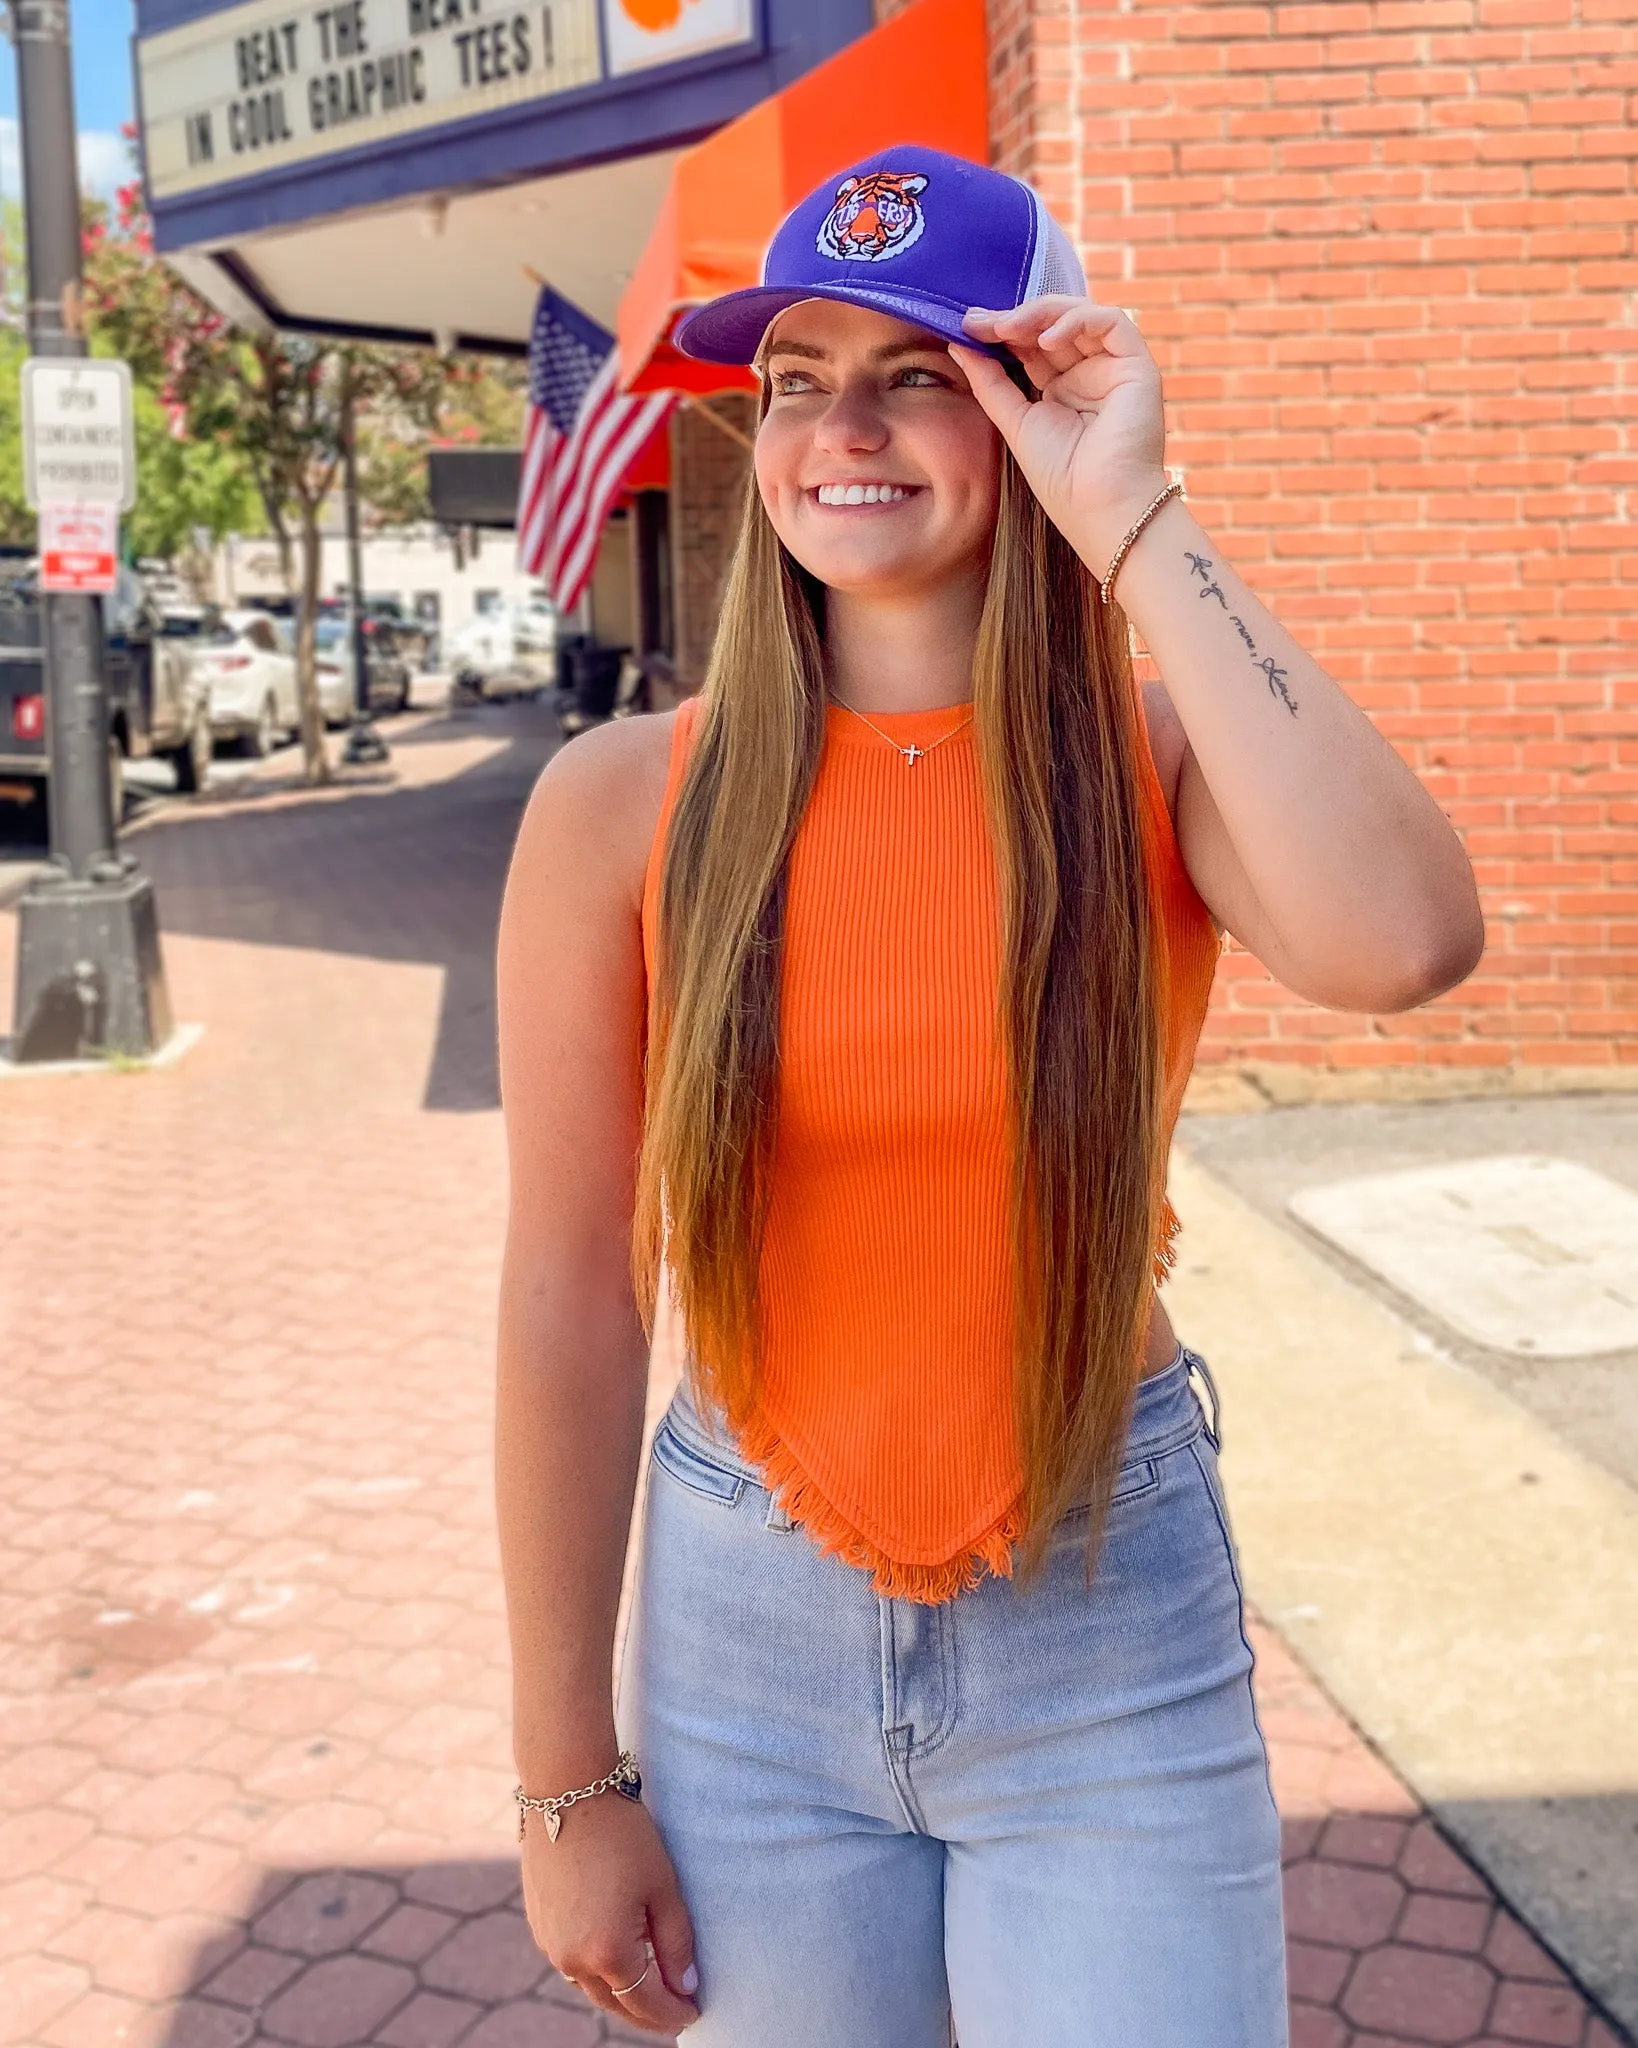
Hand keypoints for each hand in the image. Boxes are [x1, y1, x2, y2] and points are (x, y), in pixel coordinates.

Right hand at [520, 1789, 699, 2035]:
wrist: (567, 1793)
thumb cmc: (623, 1835)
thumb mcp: (662, 1887)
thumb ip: (676, 1943)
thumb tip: (687, 1985)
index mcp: (608, 1952)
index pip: (647, 2002)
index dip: (673, 2013)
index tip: (694, 2013)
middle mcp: (573, 1959)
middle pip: (616, 2003)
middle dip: (647, 2013)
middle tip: (674, 2011)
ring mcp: (550, 1945)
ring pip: (591, 1986)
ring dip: (620, 1992)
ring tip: (650, 1987)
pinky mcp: (539, 1926)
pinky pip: (572, 1962)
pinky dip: (596, 1969)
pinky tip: (615, 1956)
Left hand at [952, 298, 1169, 578]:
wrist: (1099, 510)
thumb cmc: (1062, 480)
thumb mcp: (1016, 422)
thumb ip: (990, 383)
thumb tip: (959, 344)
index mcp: (1064, 389)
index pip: (1033, 344)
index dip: (1002, 331)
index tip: (968, 326)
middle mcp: (1091, 374)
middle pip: (1054, 325)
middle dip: (1016, 317)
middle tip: (981, 321)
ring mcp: (1116, 369)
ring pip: (1082, 315)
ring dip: (1042, 314)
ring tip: (1007, 327)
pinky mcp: (1139, 367)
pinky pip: (1112, 322)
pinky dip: (1077, 321)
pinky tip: (1046, 338)